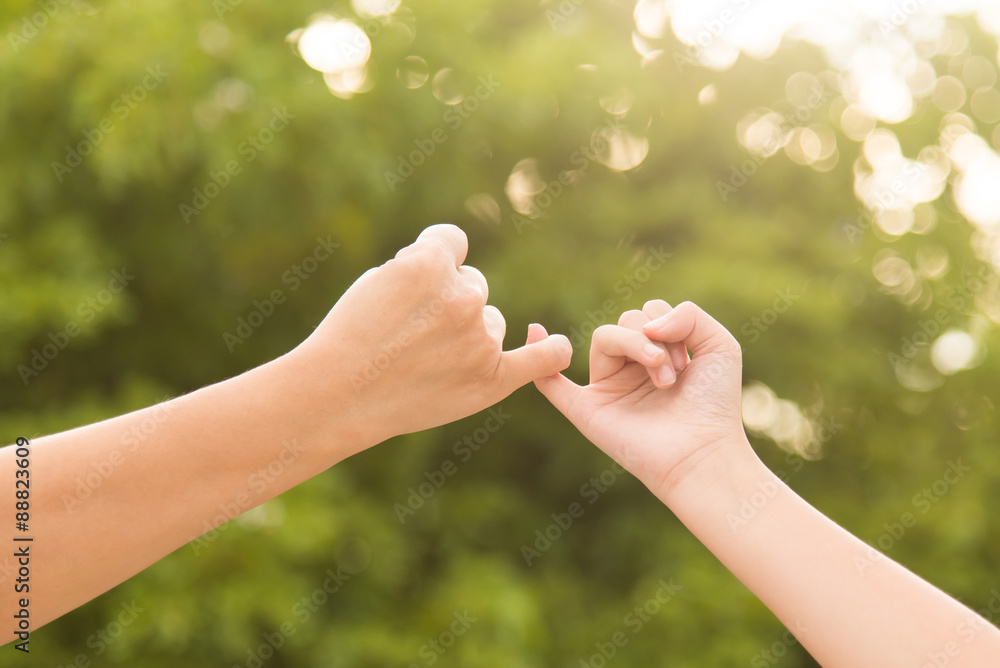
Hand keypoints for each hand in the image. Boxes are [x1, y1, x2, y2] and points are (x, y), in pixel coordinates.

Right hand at [288, 224, 571, 450]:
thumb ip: (424, 266)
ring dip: (469, 333)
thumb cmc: (350, 337)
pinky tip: (560, 347)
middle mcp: (462, 297)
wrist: (338, 398)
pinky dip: (551, 352)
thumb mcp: (377, 279)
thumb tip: (457, 266)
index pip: (454, 243)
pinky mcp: (491, 379)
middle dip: (449, 302)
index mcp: (429, 263)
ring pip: (491, 321)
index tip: (415, 284)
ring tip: (427, 360)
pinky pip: (540, 359)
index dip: (434, 261)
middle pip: (473, 285)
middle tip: (412, 333)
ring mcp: (479, 339)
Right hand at [531, 300, 748, 500]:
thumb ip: (688, 313)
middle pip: (625, 320)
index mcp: (657, 355)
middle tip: (676, 372)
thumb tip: (644, 323)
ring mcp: (607, 389)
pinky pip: (552, 383)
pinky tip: (535, 331)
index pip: (648, 313)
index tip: (691, 358)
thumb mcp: (718, 343)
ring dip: (638, 345)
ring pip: (604, 337)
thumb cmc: (714, 405)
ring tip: (663, 378)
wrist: (704, 454)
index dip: (670, 324)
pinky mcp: (587, 410)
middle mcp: (630, 370)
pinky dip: (541, 359)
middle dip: (654, 337)